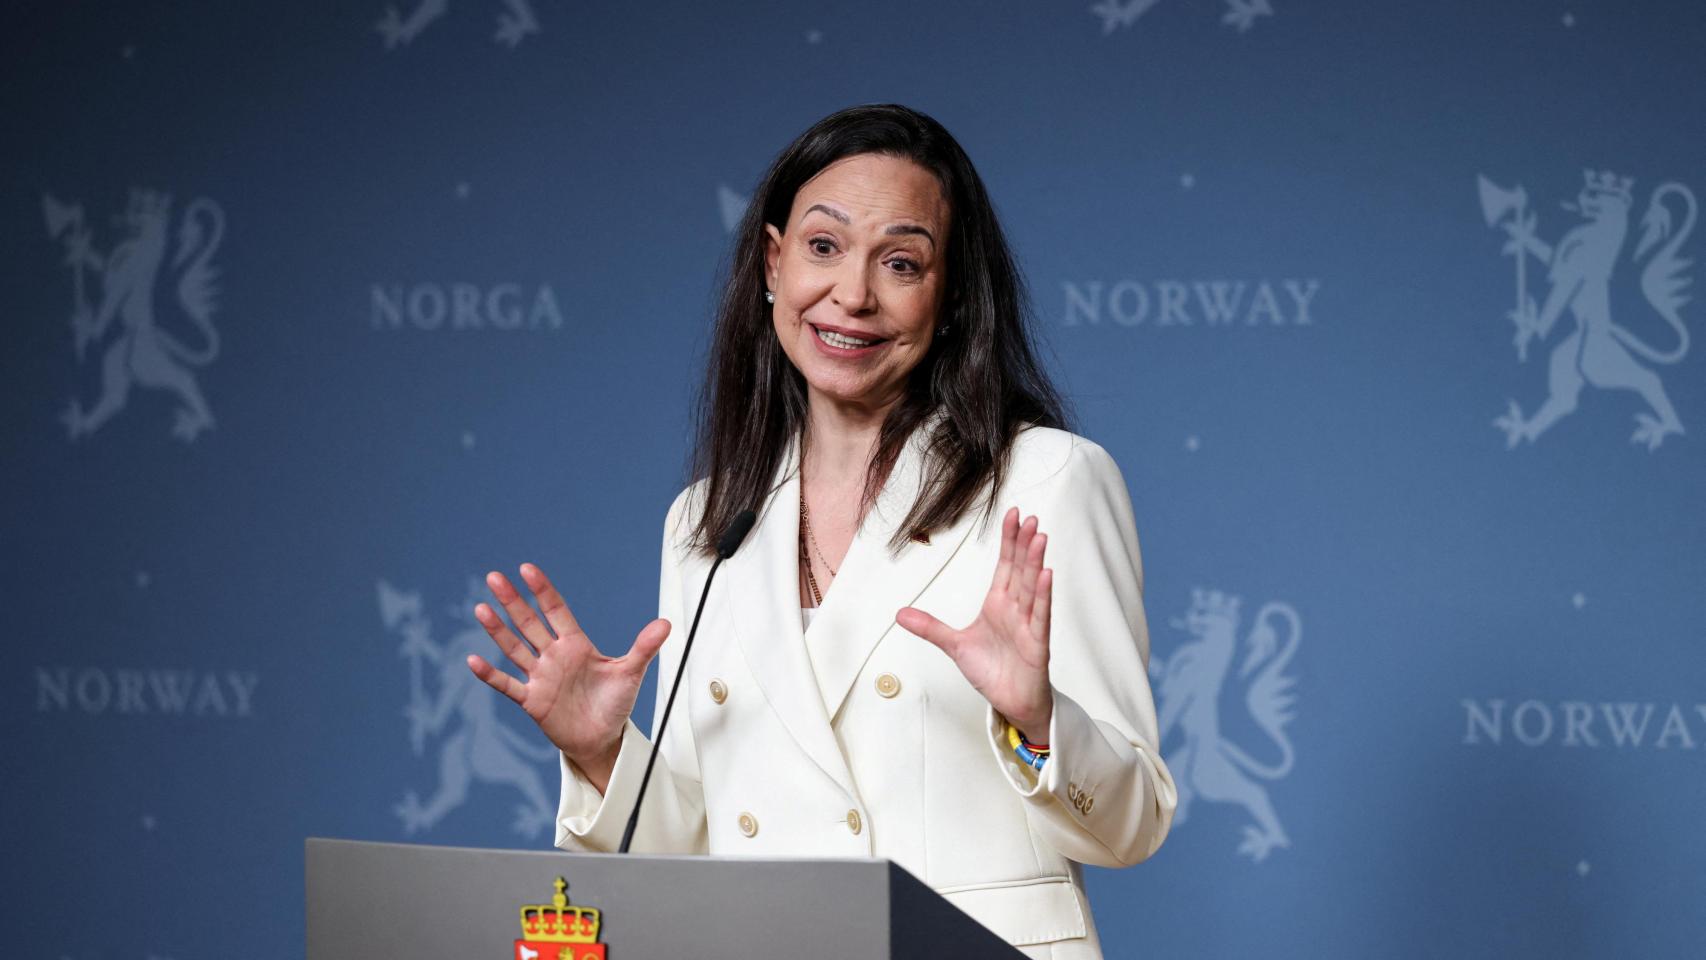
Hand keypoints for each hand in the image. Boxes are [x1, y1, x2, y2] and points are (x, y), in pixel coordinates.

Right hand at [466, 563, 670, 792]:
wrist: (603, 738)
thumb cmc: (615, 703)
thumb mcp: (631, 673)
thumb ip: (644, 647)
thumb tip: (666, 624)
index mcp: (576, 644)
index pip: (556, 611)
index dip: (542, 590)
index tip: (527, 569)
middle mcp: (554, 656)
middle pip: (529, 623)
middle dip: (513, 601)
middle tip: (494, 578)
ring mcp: (540, 677)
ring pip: (515, 649)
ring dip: (498, 631)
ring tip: (481, 608)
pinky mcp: (532, 701)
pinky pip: (507, 685)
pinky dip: (490, 675)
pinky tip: (472, 660)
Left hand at [896, 508, 1054, 736]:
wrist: (1010, 703)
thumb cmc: (991, 671)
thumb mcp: (954, 645)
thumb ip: (930, 627)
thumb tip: (899, 613)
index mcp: (998, 604)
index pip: (1005, 566)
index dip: (1009, 541)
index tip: (1013, 516)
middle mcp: (1015, 610)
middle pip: (1020, 570)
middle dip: (1024, 544)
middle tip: (1030, 517)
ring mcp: (1028, 625)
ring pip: (1032, 587)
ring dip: (1036, 562)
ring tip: (1040, 537)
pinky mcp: (1037, 644)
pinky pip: (1040, 616)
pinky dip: (1043, 596)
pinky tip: (1047, 574)